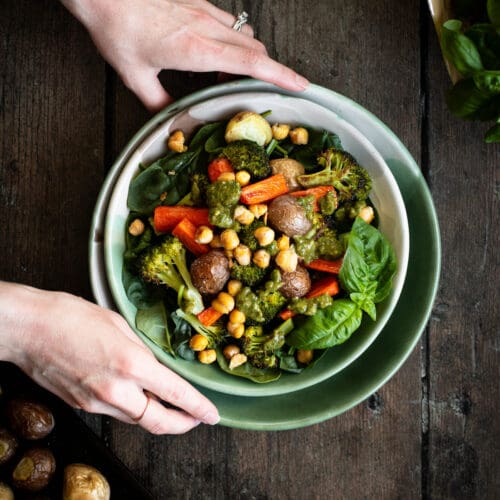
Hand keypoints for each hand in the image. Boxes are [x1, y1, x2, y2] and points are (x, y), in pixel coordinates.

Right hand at [0, 282, 218, 433]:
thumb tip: (156, 366)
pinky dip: (132, 408)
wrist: (29, 329)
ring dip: (158, 416)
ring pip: (137, 420)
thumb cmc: (71, 317)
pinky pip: (116, 413)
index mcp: (131, 364)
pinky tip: (136, 395)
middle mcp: (116, 390)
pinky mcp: (82, 406)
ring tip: (170, 405)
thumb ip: (142, 350)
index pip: (176, 394)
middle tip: (196, 419)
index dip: (198, 407)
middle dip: (183, 424)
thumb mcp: (119, 324)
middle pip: (158, 422)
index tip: (212, 414)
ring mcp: (96, 402)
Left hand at [61, 0, 308, 110]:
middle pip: (256, 49)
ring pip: (245, 34)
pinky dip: (234, 39)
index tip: (300, 85)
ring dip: (252, 55)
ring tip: (241, 74)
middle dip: (270, 70)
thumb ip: (157, 101)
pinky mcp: (197, 2)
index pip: (252, 64)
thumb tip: (169, 118)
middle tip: (273, 88)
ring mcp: (204, 11)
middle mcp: (206, 28)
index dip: (281, 76)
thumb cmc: (116, 26)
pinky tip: (218, 49)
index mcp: (197, 50)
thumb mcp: (135, 75)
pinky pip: (228, 22)